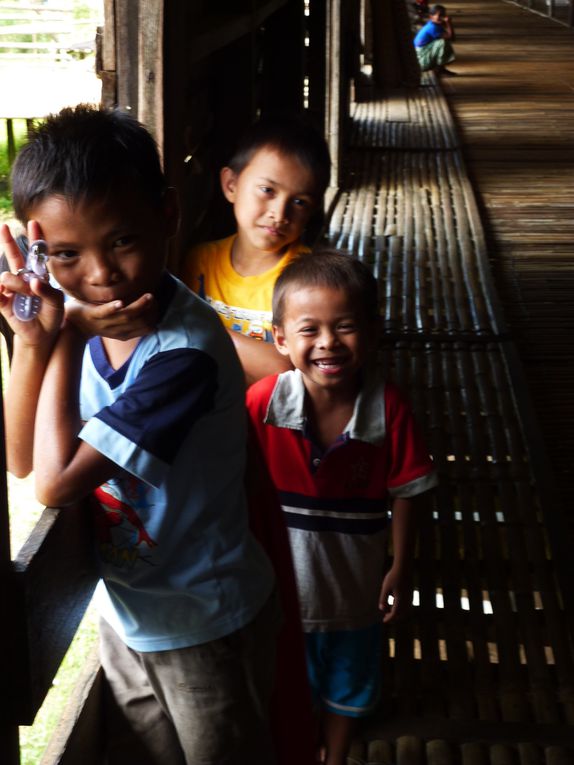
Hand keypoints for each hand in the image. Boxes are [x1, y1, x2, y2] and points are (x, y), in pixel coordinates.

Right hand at [0, 222, 63, 346]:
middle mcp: (23, 278)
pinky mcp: (2, 300)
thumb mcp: (57, 303)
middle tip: (3, 226)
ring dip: (19, 285)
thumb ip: (48, 291)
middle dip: (8, 241)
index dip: (35, 239)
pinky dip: (1, 292)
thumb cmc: (51, 316)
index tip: (34, 223)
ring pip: (8, 276)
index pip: (36, 254)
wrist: (42, 334)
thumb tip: (32, 281)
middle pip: (14, 256)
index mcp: (38, 276)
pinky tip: (7, 296)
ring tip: (28, 296)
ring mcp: (11, 288)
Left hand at [65, 292, 157, 339]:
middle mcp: (116, 331)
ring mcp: (105, 323)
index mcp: (124, 333)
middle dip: (150, 311)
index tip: (157, 305)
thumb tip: (148, 305)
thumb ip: (130, 317)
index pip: (146, 328)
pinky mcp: (93, 315)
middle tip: (154, 298)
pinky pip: (105, 313)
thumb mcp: (116, 322)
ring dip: (138, 306)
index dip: (154, 317)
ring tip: (148, 296)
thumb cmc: (97, 319)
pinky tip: (121, 302)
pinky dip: (113, 307)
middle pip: (139, 322)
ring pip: (126, 317)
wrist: (73, 323)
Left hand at [378, 566, 412, 622]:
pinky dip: (400, 607)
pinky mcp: (411, 594)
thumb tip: (382, 609)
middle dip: (393, 617)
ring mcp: (410, 597)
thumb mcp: (385, 588)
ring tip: (389, 610)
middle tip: (385, 617)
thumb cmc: (393, 576)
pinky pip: (406, 605)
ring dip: (397, 612)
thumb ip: (383, 599)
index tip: (384, 621)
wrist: (404, 567)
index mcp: (400, 600)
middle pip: (401, 614)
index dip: (389, 619)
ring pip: (404, 610)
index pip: (395, 614)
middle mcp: (407, 600)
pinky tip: (394, 602)